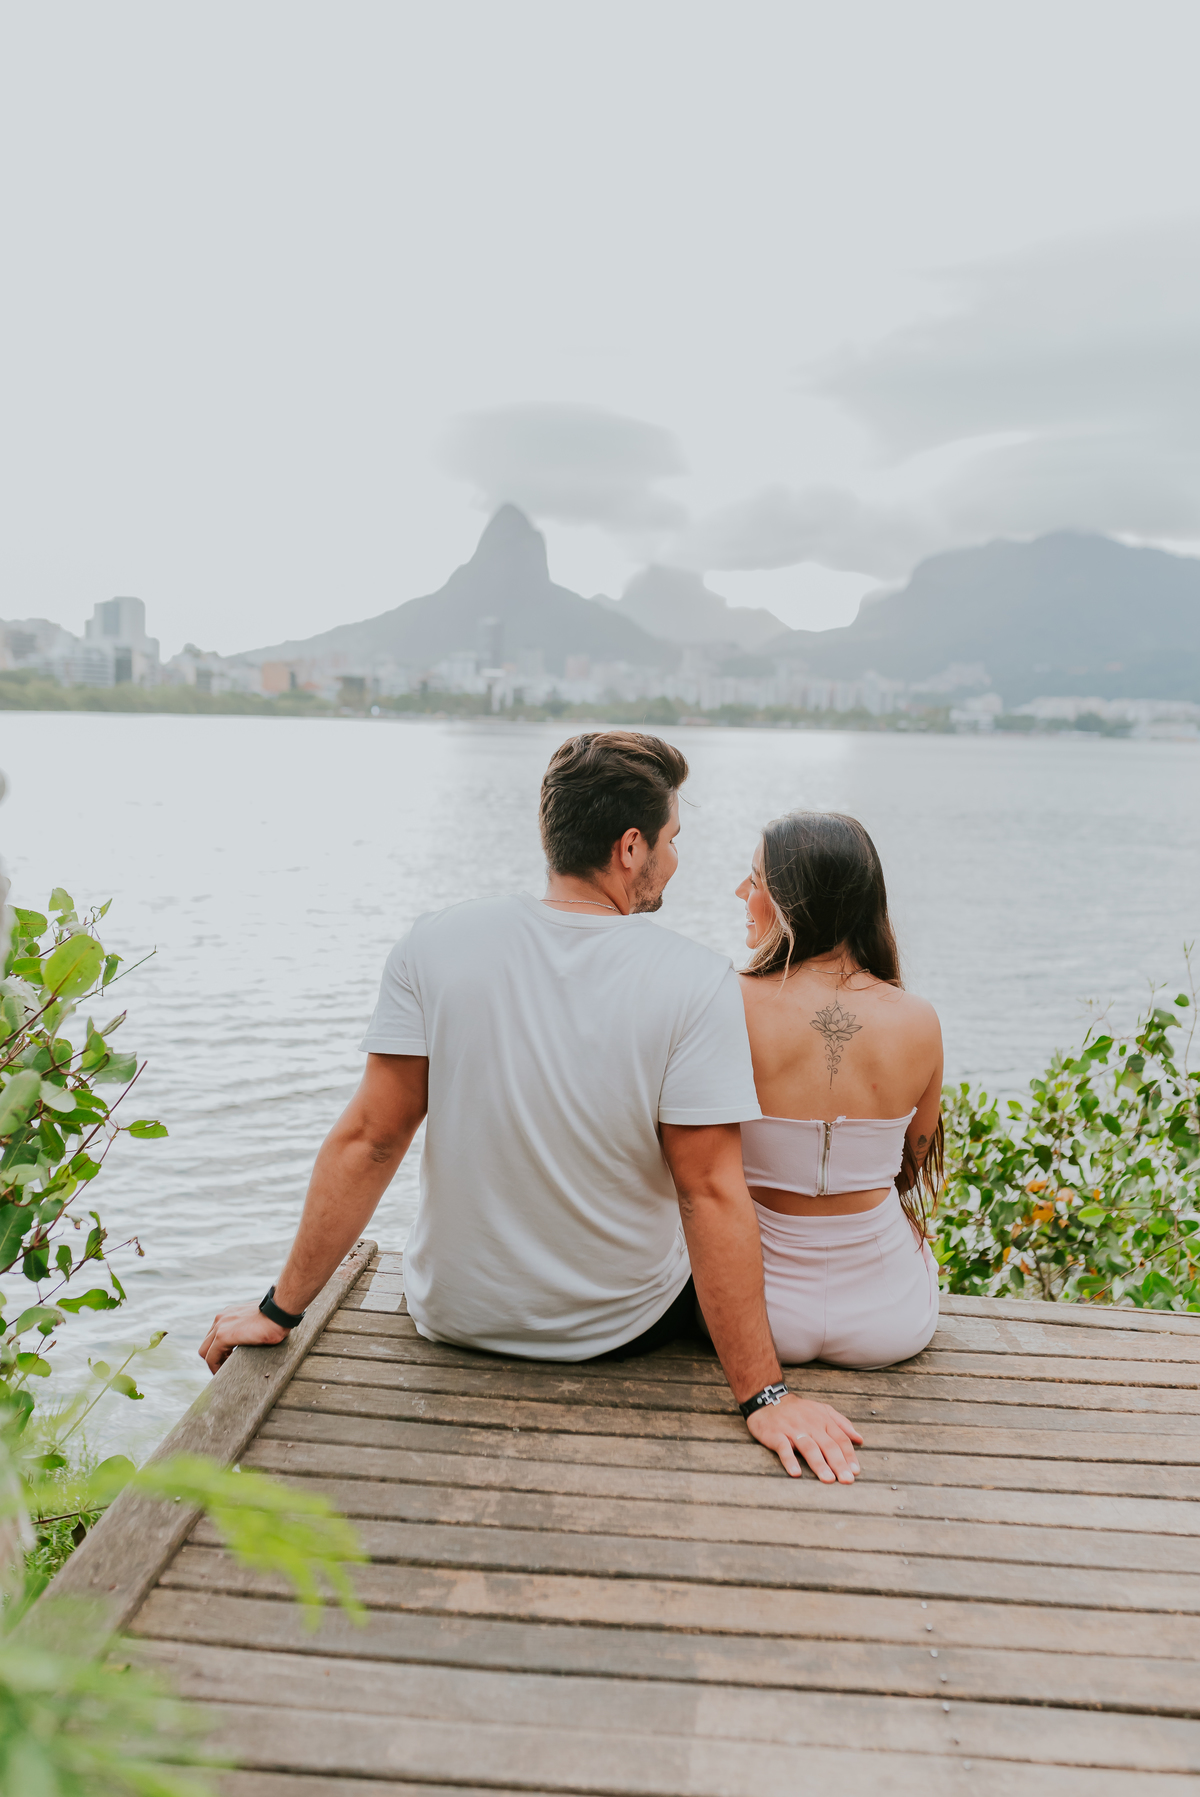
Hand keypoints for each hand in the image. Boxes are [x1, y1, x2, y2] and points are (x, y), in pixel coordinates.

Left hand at [199, 1302, 288, 1374]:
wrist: (280, 1312)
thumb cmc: (275, 1317)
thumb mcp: (259, 1321)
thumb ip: (250, 1328)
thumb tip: (256, 1339)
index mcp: (229, 1314)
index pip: (215, 1335)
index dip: (219, 1350)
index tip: (228, 1359)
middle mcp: (221, 1318)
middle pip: (206, 1344)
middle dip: (214, 1357)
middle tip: (225, 1367)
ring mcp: (220, 1326)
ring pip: (205, 1351)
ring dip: (214, 1363)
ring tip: (225, 1371)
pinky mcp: (223, 1336)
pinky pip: (211, 1357)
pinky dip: (215, 1367)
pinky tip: (224, 1372)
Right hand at [746, 1393, 863, 1481]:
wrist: (768, 1400)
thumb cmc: (798, 1410)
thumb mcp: (822, 1410)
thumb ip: (842, 1423)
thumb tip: (860, 1439)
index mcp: (823, 1420)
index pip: (840, 1439)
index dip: (849, 1455)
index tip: (856, 1471)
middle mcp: (811, 1425)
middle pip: (828, 1445)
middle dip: (839, 1463)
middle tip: (847, 1480)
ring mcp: (793, 1430)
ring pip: (809, 1448)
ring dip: (819, 1464)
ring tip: (828, 1479)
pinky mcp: (776, 1435)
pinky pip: (784, 1448)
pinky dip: (790, 1460)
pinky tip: (796, 1472)